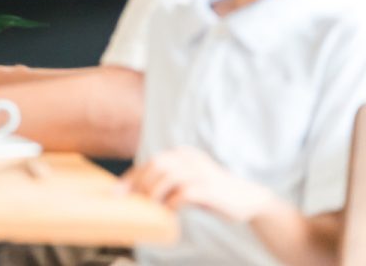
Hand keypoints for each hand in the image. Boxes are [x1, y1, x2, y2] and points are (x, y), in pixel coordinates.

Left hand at [122, 148, 279, 222]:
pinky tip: (171, 211)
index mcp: (183, 154)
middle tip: (138, 202)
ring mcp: (202, 172)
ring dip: (155, 194)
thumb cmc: (212, 193)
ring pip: (168, 176)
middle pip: (156, 164)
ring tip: (154, 207)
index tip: (117, 194)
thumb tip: (134, 193)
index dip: (132, 178)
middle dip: (141, 184)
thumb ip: (166, 182)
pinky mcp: (210, 188)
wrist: (248, 199)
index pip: (150, 162)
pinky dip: (173, 203)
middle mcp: (191, 158)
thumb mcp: (188, 182)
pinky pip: (185, 192)